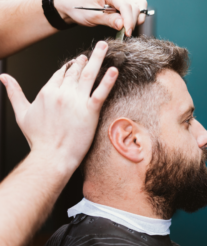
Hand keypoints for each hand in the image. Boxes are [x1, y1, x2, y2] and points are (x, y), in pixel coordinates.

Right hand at [0, 41, 117, 172]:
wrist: (51, 156)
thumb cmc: (38, 139)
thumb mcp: (21, 114)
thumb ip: (14, 93)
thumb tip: (4, 78)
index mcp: (47, 92)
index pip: (60, 74)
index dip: (68, 67)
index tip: (75, 62)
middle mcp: (62, 93)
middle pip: (75, 71)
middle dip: (83, 60)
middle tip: (91, 53)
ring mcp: (76, 101)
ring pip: (88, 75)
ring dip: (97, 58)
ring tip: (103, 47)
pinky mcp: (90, 111)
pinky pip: (101, 92)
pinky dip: (108, 81)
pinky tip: (114, 70)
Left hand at [56, 0, 147, 36]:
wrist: (71, 5)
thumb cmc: (78, 7)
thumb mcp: (91, 15)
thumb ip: (108, 19)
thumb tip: (121, 25)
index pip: (126, 5)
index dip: (129, 20)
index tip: (128, 33)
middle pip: (135, 5)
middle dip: (133, 20)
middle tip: (126, 32)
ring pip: (138, 6)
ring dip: (136, 18)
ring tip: (127, 28)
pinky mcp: (122, 2)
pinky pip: (135, 8)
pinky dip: (134, 17)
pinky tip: (127, 24)